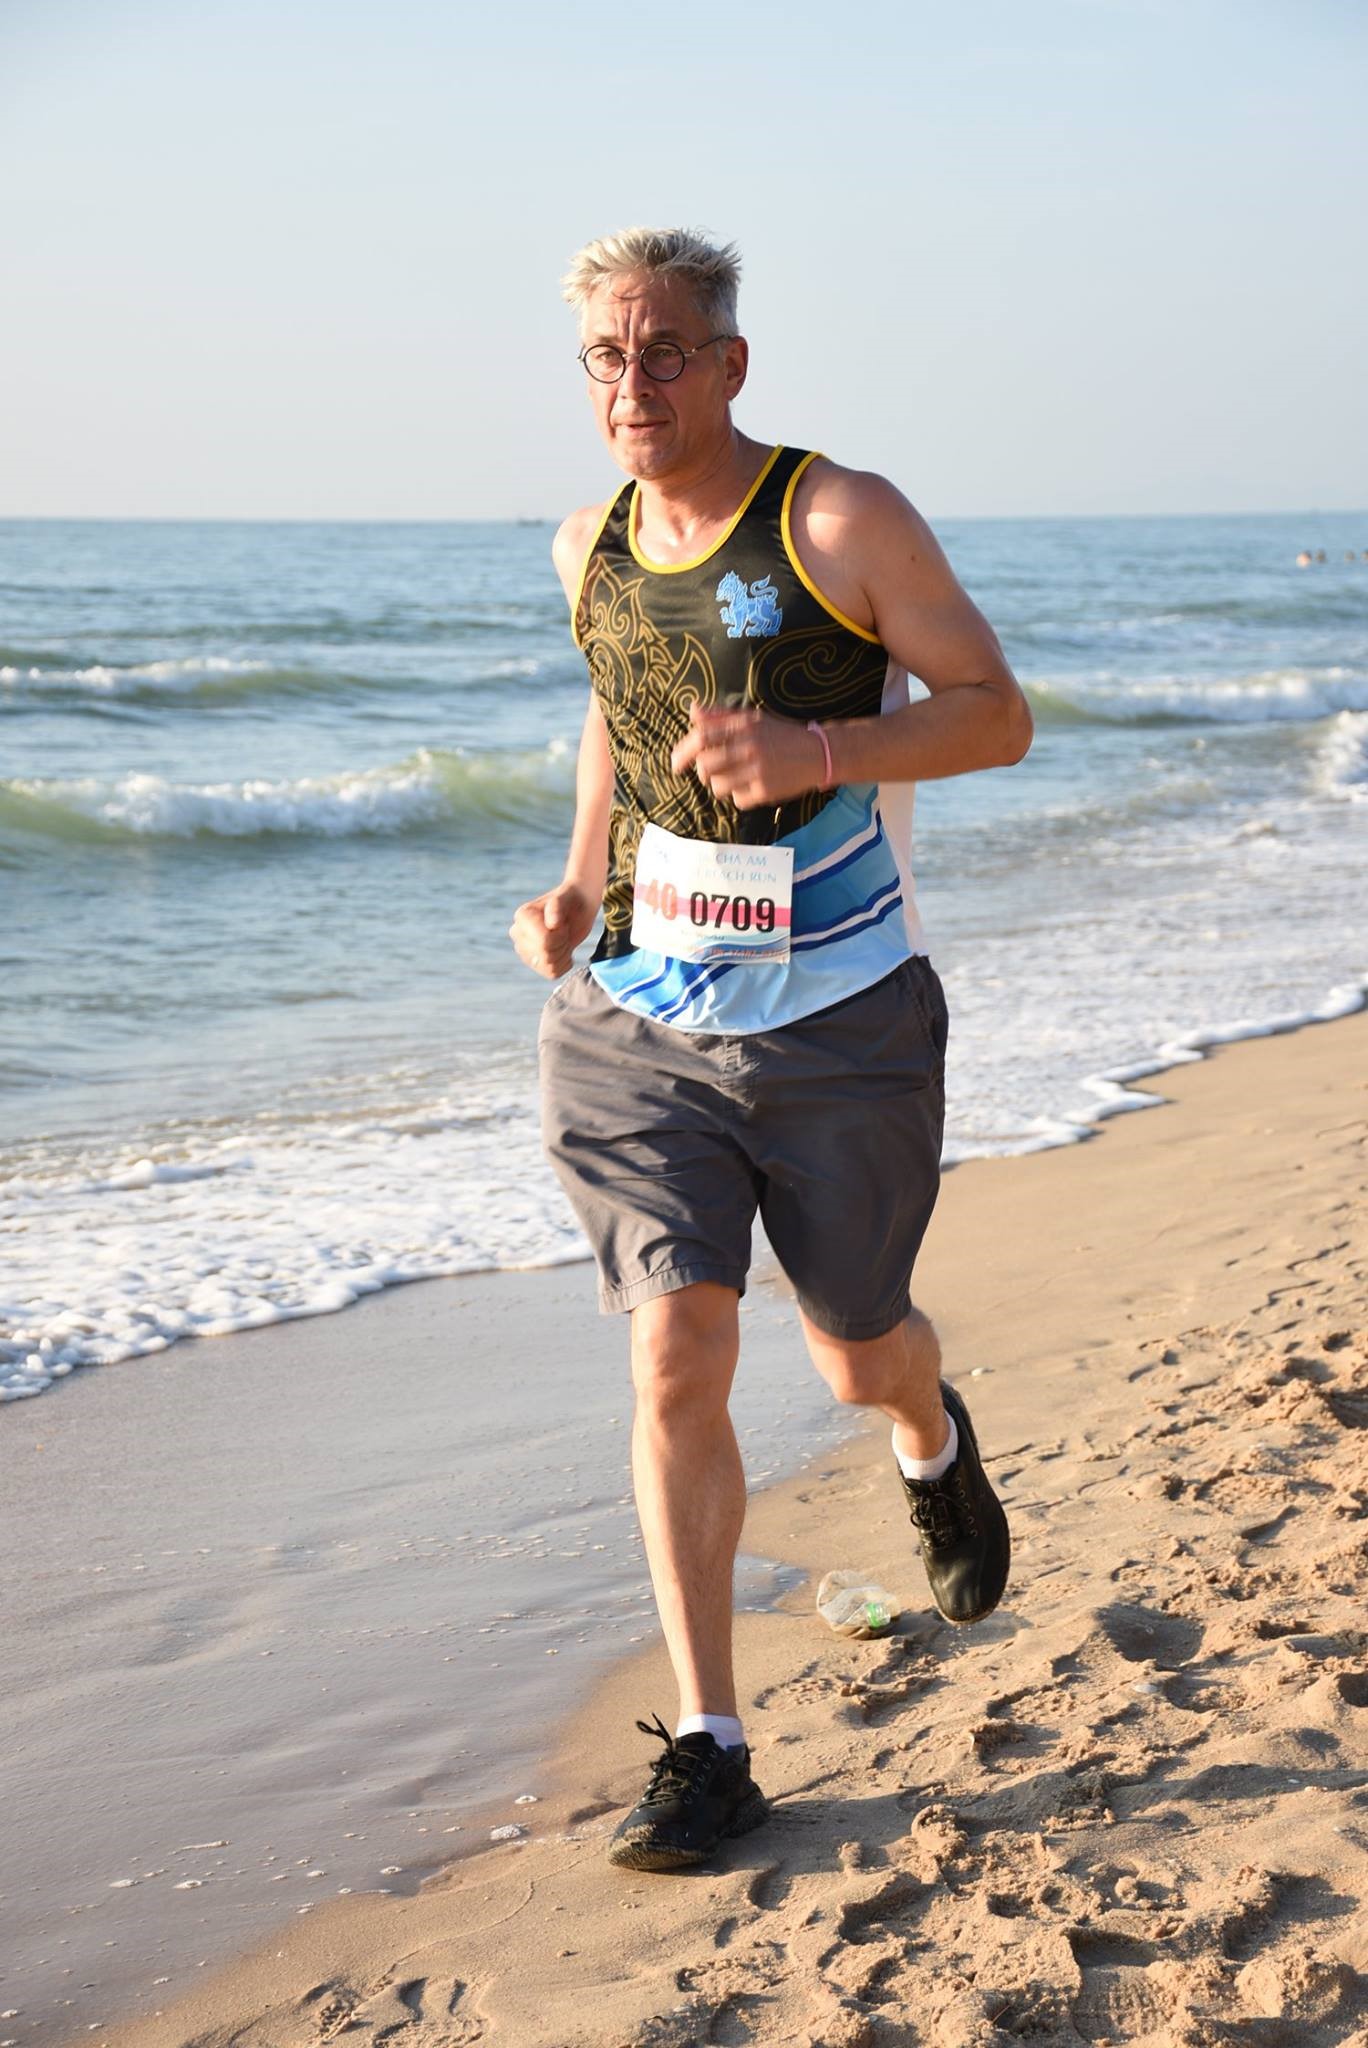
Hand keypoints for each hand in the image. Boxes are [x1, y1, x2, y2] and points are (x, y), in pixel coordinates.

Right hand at [508, 882, 595, 978]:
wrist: (577, 907)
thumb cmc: (571, 900)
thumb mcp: (566, 897)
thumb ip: (557, 906)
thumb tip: (552, 923)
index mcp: (522, 917)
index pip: (543, 941)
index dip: (560, 935)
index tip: (562, 924)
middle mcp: (518, 934)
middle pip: (545, 955)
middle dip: (562, 944)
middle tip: (565, 931)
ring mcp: (525, 950)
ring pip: (548, 966)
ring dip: (563, 954)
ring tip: (564, 939)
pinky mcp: (536, 962)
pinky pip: (551, 974)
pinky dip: (564, 964)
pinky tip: (565, 951)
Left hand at [670, 703, 829, 808]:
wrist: (818, 753)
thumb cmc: (780, 735)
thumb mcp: (752, 718)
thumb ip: (720, 715)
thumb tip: (692, 710)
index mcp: (744, 726)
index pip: (702, 736)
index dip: (683, 751)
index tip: (676, 763)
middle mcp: (750, 747)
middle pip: (705, 765)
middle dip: (701, 772)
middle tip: (709, 773)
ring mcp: (758, 771)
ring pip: (718, 786)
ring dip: (719, 785)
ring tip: (734, 778)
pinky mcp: (766, 791)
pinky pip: (738, 800)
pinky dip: (739, 796)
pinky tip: (752, 786)